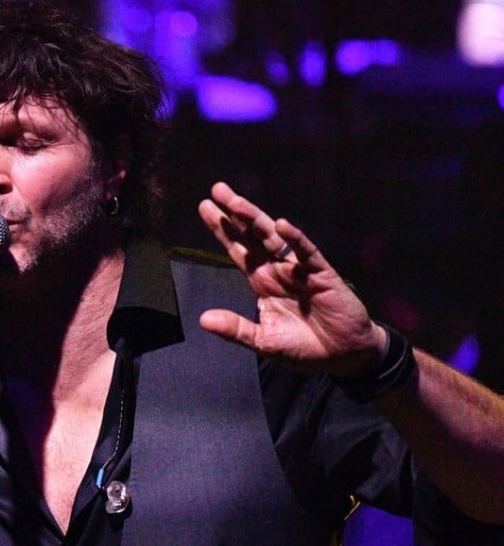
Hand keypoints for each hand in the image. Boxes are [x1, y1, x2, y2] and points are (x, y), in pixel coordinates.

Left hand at [197, 182, 385, 376]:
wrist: (343, 356)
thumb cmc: (303, 346)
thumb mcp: (264, 342)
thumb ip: (236, 329)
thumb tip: (203, 320)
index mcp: (262, 281)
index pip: (238, 250)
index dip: (222, 230)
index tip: (205, 207)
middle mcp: (278, 269)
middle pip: (252, 236)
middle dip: (235, 214)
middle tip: (216, 189)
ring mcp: (299, 269)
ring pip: (274, 238)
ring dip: (256, 219)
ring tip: (236, 201)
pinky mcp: (322, 275)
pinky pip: (308, 254)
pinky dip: (296, 240)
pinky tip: (282, 225)